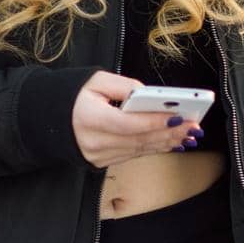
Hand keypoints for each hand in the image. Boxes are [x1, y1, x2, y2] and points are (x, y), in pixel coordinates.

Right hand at [71, 71, 201, 167]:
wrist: (50, 118)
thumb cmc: (73, 96)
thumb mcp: (95, 81)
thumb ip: (124, 86)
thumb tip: (150, 95)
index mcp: (89, 118)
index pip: (129, 123)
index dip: (156, 121)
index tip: (179, 116)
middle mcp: (93, 142)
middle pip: (138, 139)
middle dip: (169, 133)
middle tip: (193, 127)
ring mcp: (97, 155)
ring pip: (139, 150)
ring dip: (166, 142)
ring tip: (188, 134)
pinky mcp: (102, 162)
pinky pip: (132, 154)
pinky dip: (153, 148)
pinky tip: (170, 143)